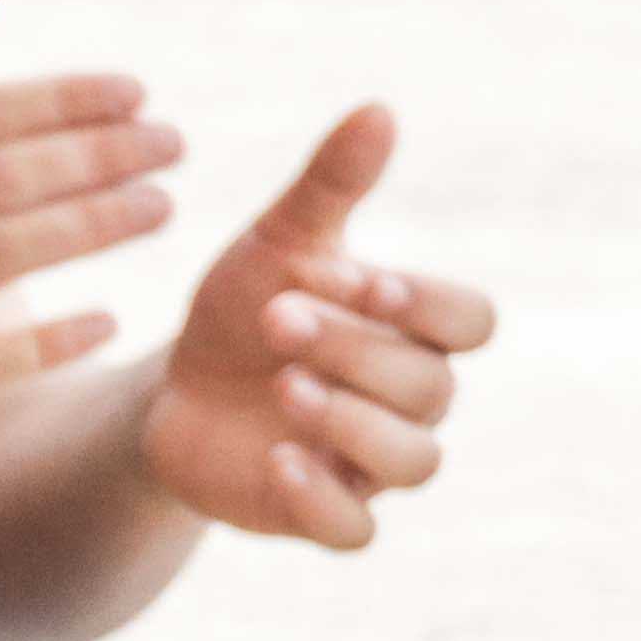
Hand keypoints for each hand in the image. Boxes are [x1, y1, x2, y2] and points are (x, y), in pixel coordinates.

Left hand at [136, 107, 494, 548]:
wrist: (172, 389)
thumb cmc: (244, 309)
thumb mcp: (277, 244)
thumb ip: (329, 186)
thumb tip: (379, 109)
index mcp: (415, 331)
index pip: (468, 322)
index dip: (422, 303)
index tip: (353, 277)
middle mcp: (410, 401)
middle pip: (432, 387)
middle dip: (355, 349)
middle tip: (276, 316)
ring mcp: (371, 464)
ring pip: (413, 462)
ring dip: (353, 423)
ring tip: (286, 387)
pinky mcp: (323, 514)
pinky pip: (357, 531)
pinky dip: (322, 498)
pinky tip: (276, 459)